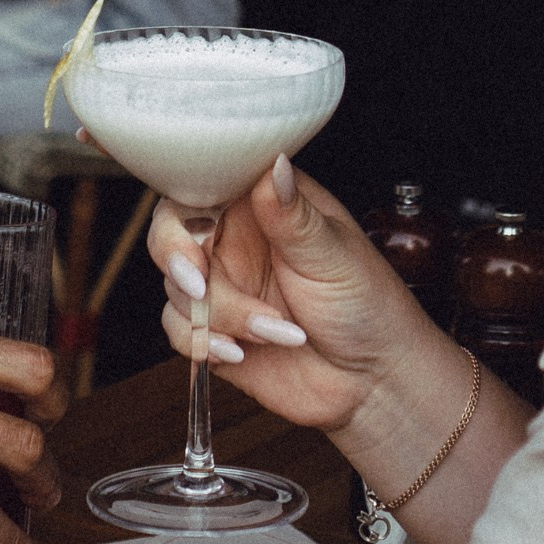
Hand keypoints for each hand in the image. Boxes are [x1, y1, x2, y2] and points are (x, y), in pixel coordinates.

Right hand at [147, 155, 440, 436]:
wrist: (371, 380)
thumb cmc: (367, 305)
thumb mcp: (332, 255)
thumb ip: (292, 215)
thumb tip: (274, 162)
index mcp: (264, 204)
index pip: (204, 182)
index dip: (188, 205)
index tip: (199, 235)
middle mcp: (236, 239)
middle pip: (172, 232)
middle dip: (178, 260)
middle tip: (201, 284)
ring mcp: (223, 284)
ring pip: (176, 287)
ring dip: (219, 314)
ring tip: (273, 329)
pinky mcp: (214, 328)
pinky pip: (178, 329)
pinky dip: (203, 342)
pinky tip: (240, 351)